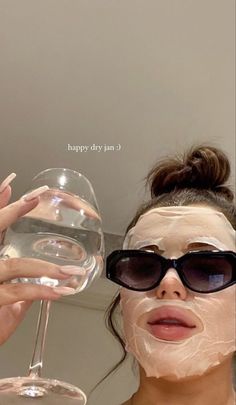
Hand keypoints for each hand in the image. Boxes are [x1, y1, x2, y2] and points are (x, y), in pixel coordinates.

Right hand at [0, 177, 72, 344]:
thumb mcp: (6, 303)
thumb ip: (20, 288)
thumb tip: (40, 283)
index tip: (9, 186)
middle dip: (11, 213)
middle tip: (33, 198)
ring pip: (13, 265)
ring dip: (46, 267)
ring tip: (70, 271)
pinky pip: (17, 292)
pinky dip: (41, 291)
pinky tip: (58, 291)